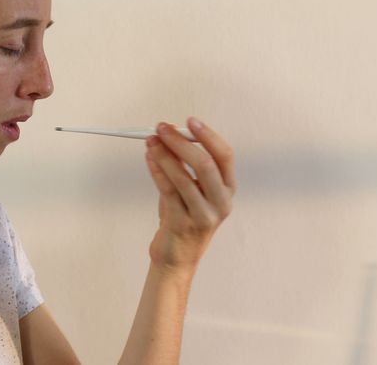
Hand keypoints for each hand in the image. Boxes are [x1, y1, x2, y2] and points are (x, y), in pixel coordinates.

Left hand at [143, 117, 235, 274]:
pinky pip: (167, 191)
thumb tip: (171, 133)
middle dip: (182, 142)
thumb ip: (187, 164)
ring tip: (151, 141)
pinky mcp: (182, 224)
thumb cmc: (184, 215)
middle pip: (206, 164)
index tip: (190, 121)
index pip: (225, 156)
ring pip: (183, 178)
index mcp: (228, 189)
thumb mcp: (194, 189)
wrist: (177, 256)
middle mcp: (221, 202)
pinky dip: (156, 170)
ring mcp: (203, 215)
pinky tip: (149, 158)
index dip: (208, 136)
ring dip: (164, 155)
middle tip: (163, 128)